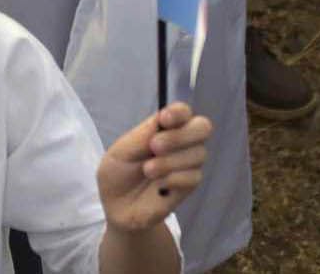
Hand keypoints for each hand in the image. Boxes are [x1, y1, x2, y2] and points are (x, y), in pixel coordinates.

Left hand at [98, 102, 209, 226]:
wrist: (117, 207)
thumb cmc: (118, 174)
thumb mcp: (122, 151)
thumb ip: (143, 135)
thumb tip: (163, 119)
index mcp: (164, 128)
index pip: (183, 111)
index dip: (179, 112)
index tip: (164, 119)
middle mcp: (181, 142)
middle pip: (202, 127)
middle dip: (180, 136)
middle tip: (155, 146)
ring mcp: (187, 163)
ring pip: (199, 154)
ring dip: (171, 161)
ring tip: (148, 170)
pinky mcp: (189, 186)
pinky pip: (194, 177)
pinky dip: (175, 179)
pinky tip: (159, 186)